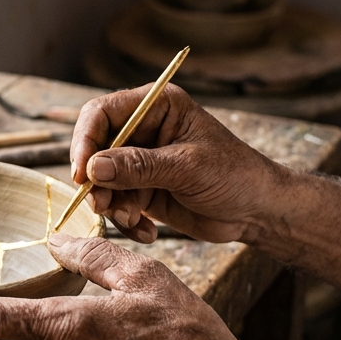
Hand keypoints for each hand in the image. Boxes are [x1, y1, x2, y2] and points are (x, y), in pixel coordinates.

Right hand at [72, 83, 286, 243]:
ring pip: (101, 182)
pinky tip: (147, 232)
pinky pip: (116, 204)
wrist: (257, 211)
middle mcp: (142, 130)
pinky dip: (125, 221)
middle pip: (94, 149)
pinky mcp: (141, 190)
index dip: (85, 140)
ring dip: (111, 205)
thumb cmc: (235, 175)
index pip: (102, 113)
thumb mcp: (188, 168)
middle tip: (102, 205)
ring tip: (132, 220)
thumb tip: (94, 168)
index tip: (83, 173)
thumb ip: (140, 166)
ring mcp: (140, 162)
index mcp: (156, 107)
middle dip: (95, 181)